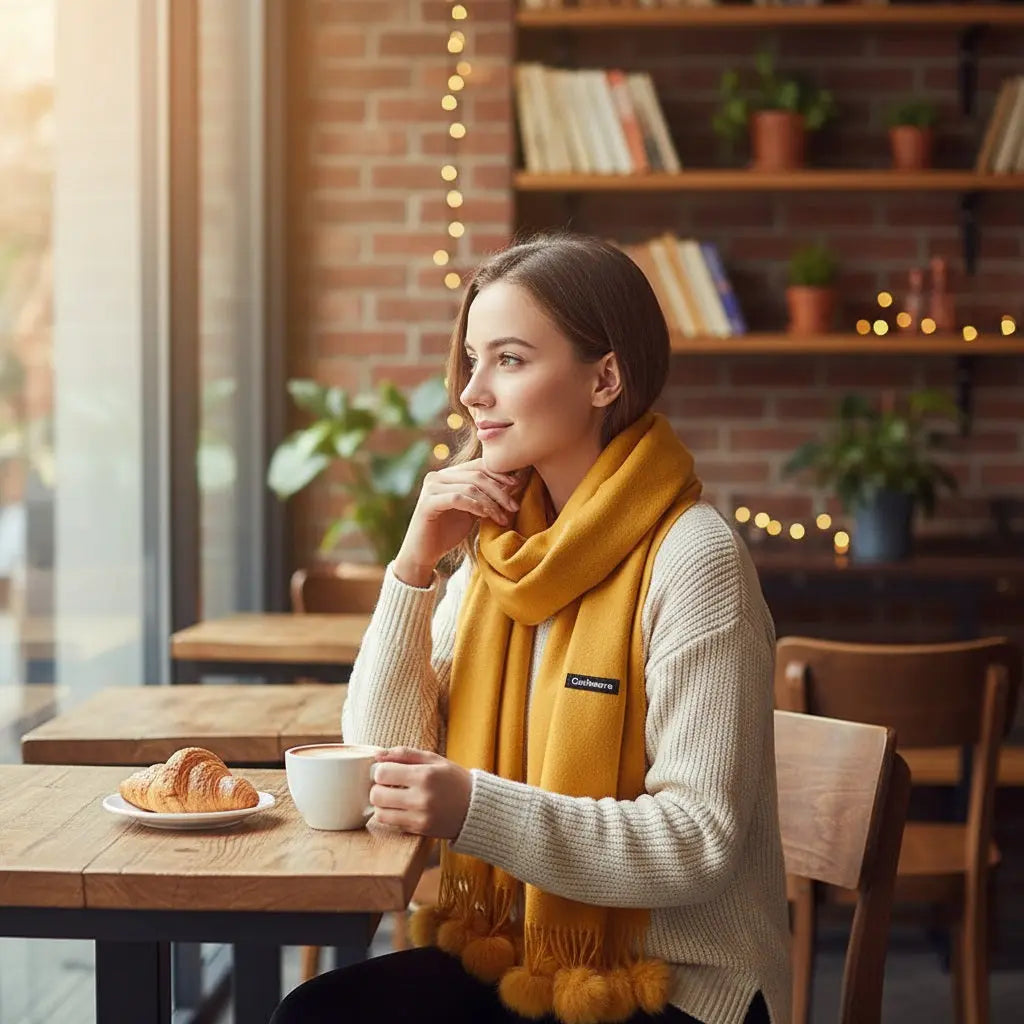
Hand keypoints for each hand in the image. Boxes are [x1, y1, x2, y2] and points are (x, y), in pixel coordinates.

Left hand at [369, 746, 472, 840]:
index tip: (388, 771)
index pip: (382, 773)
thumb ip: (405, 754)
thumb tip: (377, 755)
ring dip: (381, 804)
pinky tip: (402, 808)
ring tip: (393, 798)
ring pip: (380, 813)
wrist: (475, 808)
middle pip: (377, 794)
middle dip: (378, 788)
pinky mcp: (420, 830)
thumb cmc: (453, 779)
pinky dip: (391, 816)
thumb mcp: (434, 760)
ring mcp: (420, 817)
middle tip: (388, 786)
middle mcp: (421, 797)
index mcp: (425, 775)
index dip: (380, 771)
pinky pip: (391, 824)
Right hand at [393, 459, 523, 585]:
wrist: (424, 553)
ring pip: (470, 487)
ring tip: (502, 517)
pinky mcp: (427, 503)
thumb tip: (514, 484)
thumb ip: (485, 497)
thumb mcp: (471, 510)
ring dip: (491, 503)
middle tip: (514, 507)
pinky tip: (485, 516)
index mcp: (448, 474)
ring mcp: (431, 488)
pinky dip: (475, 506)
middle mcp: (437, 476)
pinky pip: (457, 498)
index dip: (500, 474)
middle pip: (477, 476)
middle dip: (499, 491)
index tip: (517, 486)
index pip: (478, 465)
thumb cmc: (448, 532)